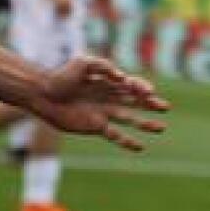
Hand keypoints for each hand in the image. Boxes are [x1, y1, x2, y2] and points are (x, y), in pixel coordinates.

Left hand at [28, 56, 169, 151]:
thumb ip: (104, 66)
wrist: (43, 94)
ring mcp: (104, 113)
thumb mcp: (83, 63)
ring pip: (130, 119)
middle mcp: (111, 98)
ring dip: (146, 124)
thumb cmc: (62, 75)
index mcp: (111, 81)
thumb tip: (122, 77)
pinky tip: (141, 147)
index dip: (142, 88)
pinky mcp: (96, 127)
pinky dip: (128, 142)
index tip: (148, 92)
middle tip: (166, 107)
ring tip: (161, 128)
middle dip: (151, 104)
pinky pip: (116, 136)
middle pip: (136, 102)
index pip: (133, 85)